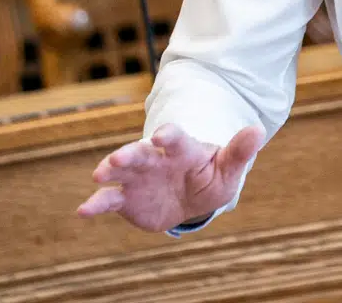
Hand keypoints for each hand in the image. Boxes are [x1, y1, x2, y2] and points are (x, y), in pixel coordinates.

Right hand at [77, 123, 264, 231]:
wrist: (189, 198)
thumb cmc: (210, 176)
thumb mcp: (227, 168)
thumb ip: (239, 151)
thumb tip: (258, 130)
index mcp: (182, 149)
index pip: (176, 138)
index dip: (169, 136)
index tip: (163, 136)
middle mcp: (155, 159)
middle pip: (141, 152)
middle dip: (129, 154)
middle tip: (117, 158)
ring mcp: (137, 177)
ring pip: (120, 171)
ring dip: (110, 171)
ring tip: (99, 175)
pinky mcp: (125, 198)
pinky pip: (108, 199)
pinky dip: (96, 204)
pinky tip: (83, 211)